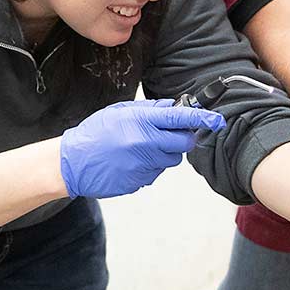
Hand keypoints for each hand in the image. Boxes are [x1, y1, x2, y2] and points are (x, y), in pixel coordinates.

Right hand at [60, 99, 225, 199]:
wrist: (72, 163)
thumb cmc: (95, 133)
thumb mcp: (120, 112)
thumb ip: (148, 110)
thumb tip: (173, 108)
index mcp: (141, 122)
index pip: (181, 119)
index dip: (203, 119)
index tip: (217, 120)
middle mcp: (145, 144)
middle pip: (184, 143)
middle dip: (182, 138)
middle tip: (168, 134)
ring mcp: (143, 165)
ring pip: (171, 160)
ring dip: (164, 154)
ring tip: (140, 148)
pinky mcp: (139, 182)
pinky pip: (156, 173)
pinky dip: (149, 167)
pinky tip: (130, 162)